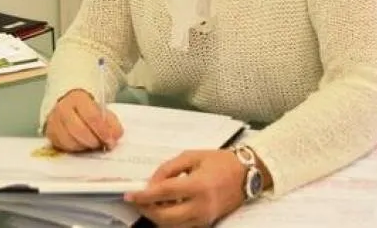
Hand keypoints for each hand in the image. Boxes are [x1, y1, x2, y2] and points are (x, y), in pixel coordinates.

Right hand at [44, 89, 122, 151]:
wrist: (69, 106)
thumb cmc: (87, 109)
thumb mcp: (102, 110)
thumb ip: (111, 122)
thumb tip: (115, 135)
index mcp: (78, 98)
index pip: (92, 116)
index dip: (103, 131)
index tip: (111, 140)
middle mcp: (63, 108)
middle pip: (79, 130)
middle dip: (93, 141)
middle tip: (102, 144)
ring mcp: (54, 121)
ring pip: (70, 141)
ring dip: (84, 146)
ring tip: (93, 144)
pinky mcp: (50, 133)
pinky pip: (63, 146)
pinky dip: (75, 149)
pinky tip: (82, 145)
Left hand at [125, 150, 245, 227]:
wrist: (247, 173)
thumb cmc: (220, 160)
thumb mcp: (192, 156)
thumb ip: (168, 169)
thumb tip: (151, 183)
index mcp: (198, 185)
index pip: (164, 193)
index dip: (144, 196)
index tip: (129, 194)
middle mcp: (201, 206)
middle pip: (165, 217)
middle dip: (146, 210)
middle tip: (136, 201)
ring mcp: (204, 217)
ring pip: (172, 226)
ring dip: (156, 217)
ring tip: (149, 203)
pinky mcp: (207, 223)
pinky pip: (182, 226)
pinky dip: (169, 220)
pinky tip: (164, 207)